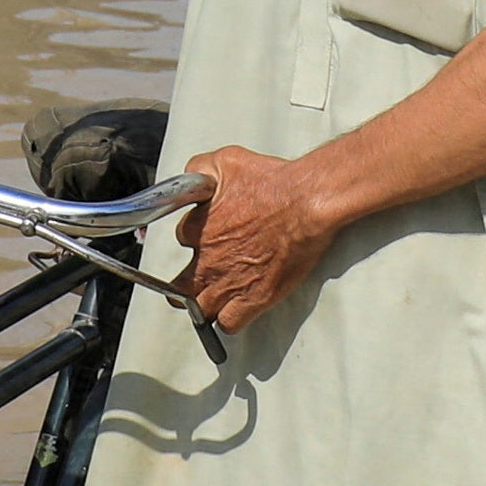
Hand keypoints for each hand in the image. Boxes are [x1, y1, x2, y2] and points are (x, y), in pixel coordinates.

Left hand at [174, 144, 342, 332]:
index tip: (203, 236)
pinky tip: (235, 311)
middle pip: (179, 287)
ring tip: (212, 302)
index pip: (182, 239)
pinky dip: (229, 321)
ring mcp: (230, 283)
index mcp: (198, 229)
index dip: (194, 237)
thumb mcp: (226, 161)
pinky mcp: (254, 299)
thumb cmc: (272, 182)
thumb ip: (199, 169)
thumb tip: (190, 177)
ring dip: (204, 307)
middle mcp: (209, 260)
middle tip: (192, 284)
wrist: (306, 203)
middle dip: (183, 287)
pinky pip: (229, 324)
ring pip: (201, 310)